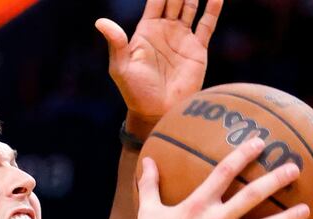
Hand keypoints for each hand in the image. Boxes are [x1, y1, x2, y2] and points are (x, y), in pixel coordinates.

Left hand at [96, 0, 222, 134]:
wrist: (157, 112)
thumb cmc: (135, 92)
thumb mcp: (122, 67)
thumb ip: (116, 43)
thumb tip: (100, 22)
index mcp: (146, 31)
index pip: (156, 1)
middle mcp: (165, 30)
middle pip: (175, 0)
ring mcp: (182, 38)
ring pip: (191, 7)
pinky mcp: (197, 49)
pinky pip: (207, 24)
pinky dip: (213, 9)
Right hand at [126, 139, 309, 218]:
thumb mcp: (148, 212)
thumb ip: (149, 185)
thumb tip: (146, 160)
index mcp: (196, 205)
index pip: (223, 173)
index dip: (242, 155)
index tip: (260, 142)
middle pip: (251, 196)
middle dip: (275, 180)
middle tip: (294, 168)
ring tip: (306, 209)